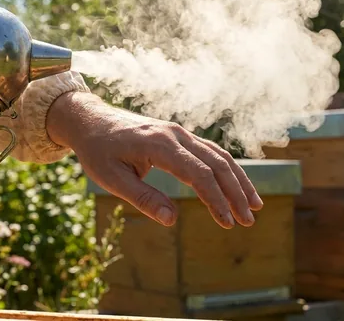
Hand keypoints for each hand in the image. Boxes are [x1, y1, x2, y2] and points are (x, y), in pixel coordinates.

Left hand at [47, 92, 262, 228]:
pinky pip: (209, 151)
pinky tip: (236, 187)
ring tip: (254, 206)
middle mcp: (175, 134)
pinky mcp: (178, 136)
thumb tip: (172, 220)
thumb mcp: (111, 179)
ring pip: (218, 155)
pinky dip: (226, 170)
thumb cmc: (97, 151)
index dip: (216, 199)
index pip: (199, 173)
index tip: (227, 222)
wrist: (89, 121)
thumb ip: (142, 198)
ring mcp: (178, 132)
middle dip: (235, 193)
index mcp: (159, 145)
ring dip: (238, 181)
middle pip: (216, 163)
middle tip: (248, 221)